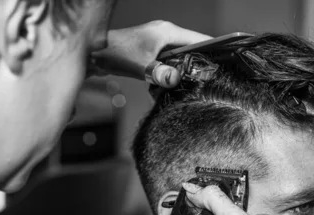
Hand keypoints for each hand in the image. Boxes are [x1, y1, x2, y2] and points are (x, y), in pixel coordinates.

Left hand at [90, 21, 210, 87]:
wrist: (94, 53)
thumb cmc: (116, 53)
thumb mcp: (142, 66)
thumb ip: (160, 73)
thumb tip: (176, 80)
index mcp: (167, 31)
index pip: (197, 39)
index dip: (210, 51)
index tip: (219, 65)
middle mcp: (164, 34)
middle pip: (189, 49)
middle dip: (195, 65)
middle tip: (203, 81)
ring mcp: (156, 43)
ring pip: (177, 58)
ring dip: (179, 71)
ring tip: (185, 84)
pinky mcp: (148, 53)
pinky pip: (165, 63)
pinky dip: (167, 73)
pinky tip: (166, 85)